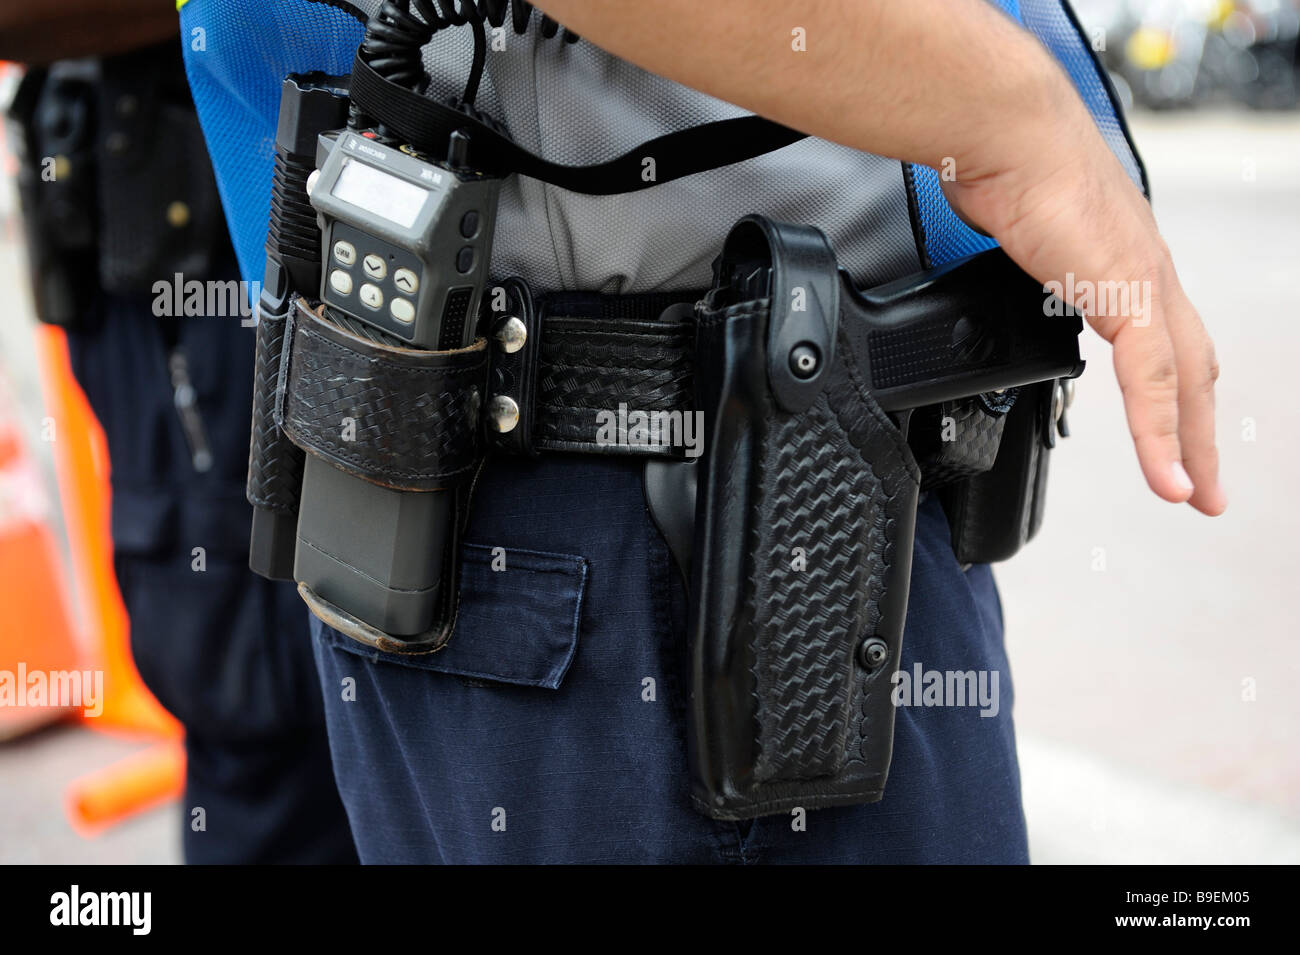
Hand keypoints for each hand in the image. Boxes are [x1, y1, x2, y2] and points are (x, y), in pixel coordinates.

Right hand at [941, 81, 1225, 515]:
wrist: (1005, 135)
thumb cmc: (1003, 165)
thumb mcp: (1012, 232)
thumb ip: (1015, 264)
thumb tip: (983, 280)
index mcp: (1120, 259)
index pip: (1162, 337)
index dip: (1171, 389)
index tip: (1168, 431)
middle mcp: (1144, 272)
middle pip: (1190, 367)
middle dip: (1197, 429)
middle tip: (1204, 484)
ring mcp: (1141, 282)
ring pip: (1184, 381)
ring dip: (1189, 444)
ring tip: (1192, 496)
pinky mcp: (1125, 294)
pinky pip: (1151, 383)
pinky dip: (1158, 435)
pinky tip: (1164, 477)